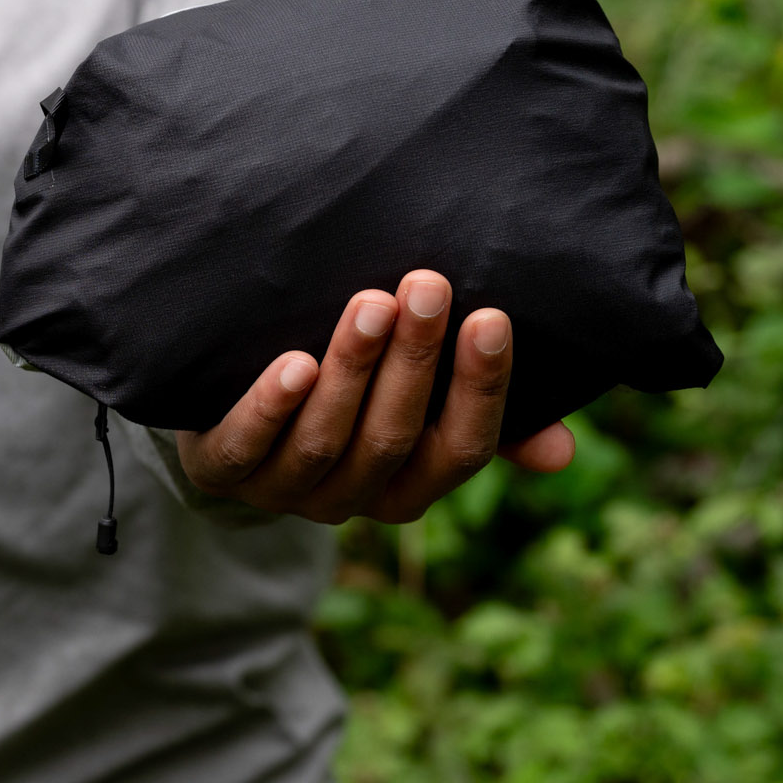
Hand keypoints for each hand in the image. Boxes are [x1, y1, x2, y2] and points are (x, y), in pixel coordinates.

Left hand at [177, 270, 576, 523]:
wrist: (224, 422)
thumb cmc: (343, 399)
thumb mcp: (413, 406)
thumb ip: (474, 415)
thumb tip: (562, 453)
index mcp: (409, 485)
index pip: (461, 449)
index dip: (481, 389)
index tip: (493, 317)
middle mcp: (351, 497)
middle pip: (392, 437)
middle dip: (413, 360)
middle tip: (427, 285)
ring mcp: (282, 490)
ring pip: (324, 440)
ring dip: (352, 370)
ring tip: (370, 302)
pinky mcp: (220, 472)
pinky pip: (246, 449)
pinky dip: (271, 408)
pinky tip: (294, 363)